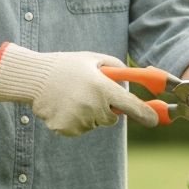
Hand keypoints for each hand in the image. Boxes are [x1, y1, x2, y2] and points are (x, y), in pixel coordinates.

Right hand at [0, 45, 158, 135]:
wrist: (33, 77)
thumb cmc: (66, 66)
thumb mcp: (93, 60)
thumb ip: (117, 69)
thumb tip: (130, 85)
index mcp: (102, 87)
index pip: (131, 106)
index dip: (145, 114)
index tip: (154, 120)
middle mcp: (93, 106)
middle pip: (111, 118)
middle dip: (106, 109)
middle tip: (90, 94)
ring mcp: (79, 120)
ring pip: (94, 124)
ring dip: (89, 115)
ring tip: (72, 97)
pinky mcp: (66, 129)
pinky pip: (79, 129)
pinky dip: (74, 121)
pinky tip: (63, 106)